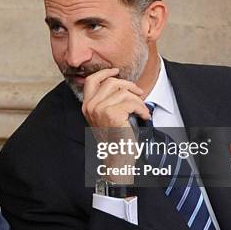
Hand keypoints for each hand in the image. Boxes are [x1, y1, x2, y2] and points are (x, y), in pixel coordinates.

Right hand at [82, 68, 149, 183]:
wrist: (117, 158)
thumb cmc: (115, 139)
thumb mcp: (106, 117)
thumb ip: (106, 101)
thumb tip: (119, 84)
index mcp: (87, 106)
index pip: (91, 80)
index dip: (105, 73)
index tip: (116, 71)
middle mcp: (90, 106)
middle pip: (111, 82)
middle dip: (129, 85)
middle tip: (139, 93)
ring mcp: (99, 109)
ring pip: (123, 92)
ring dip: (138, 100)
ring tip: (142, 110)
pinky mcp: (112, 114)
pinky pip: (131, 102)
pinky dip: (142, 108)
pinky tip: (144, 116)